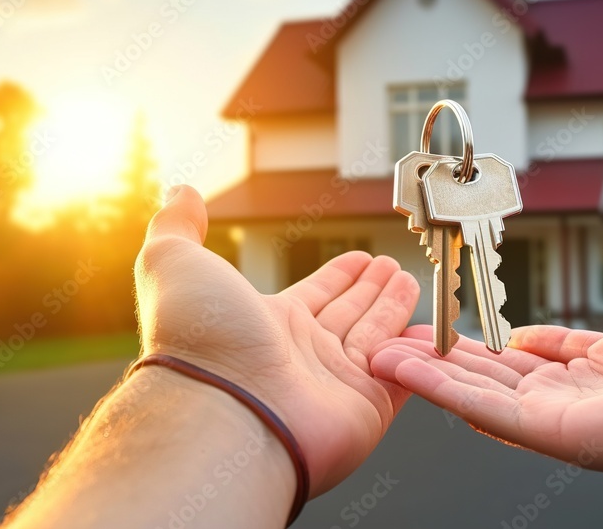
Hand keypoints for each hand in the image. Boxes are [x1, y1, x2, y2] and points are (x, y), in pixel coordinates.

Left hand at [134, 186, 419, 494]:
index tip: (359, 258)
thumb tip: (180, 192)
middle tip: (393, 267)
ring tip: (412, 282)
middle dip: (372, 289)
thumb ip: (178, 224)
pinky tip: (427, 331)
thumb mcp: (175, 262)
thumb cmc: (197, 340)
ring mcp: (334, 383)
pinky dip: (416, 352)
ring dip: (395, 309)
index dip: (338, 275)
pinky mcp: (366, 407)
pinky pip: (400, 372)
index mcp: (266, 322)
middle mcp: (301, 354)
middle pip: (348, 313)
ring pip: (376, 336)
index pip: (314, 293)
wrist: (222, 410)